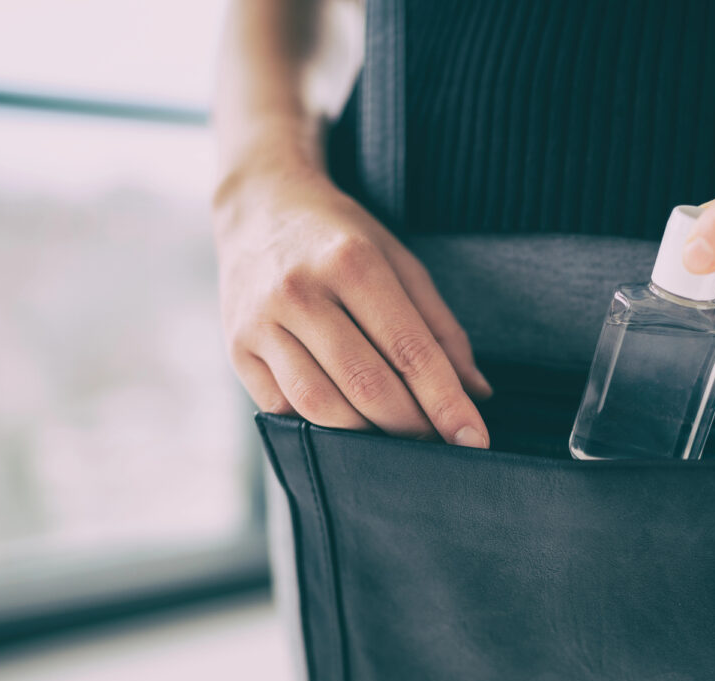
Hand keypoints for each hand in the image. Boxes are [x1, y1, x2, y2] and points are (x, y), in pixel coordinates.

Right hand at [212, 155, 492, 445]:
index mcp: (352, 263)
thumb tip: (477, 392)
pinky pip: (285, 409)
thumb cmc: (341, 239)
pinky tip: (347, 420)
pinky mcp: (237, 350)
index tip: (474, 439)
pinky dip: (322, 427)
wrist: (260, 206)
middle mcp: (300, 292)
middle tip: (437, 440)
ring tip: (394, 434)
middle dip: (411, 426)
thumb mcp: (401, 263)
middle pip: (367, 386)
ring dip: (367, 436)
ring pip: (322, 408)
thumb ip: (441, 328)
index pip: (410, 351)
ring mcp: (261, 323)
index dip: (446, 402)